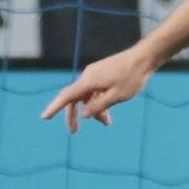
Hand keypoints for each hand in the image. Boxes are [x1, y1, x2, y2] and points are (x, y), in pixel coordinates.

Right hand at [40, 48, 155, 132]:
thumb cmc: (132, 77)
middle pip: (75, 98)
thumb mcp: (116, 96)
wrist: (144, 58)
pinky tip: (108, 113)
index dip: (54, 108)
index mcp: (88, 81)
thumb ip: (98, 106)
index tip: (44, 117)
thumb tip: (83, 114)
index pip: (66, 96)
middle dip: (74, 115)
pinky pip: (95, 90)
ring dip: (93, 109)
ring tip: (106, 122)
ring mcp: (95, 74)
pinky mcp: (103, 74)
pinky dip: (99, 101)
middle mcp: (88, 76)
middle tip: (74, 131)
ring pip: (88, 95)